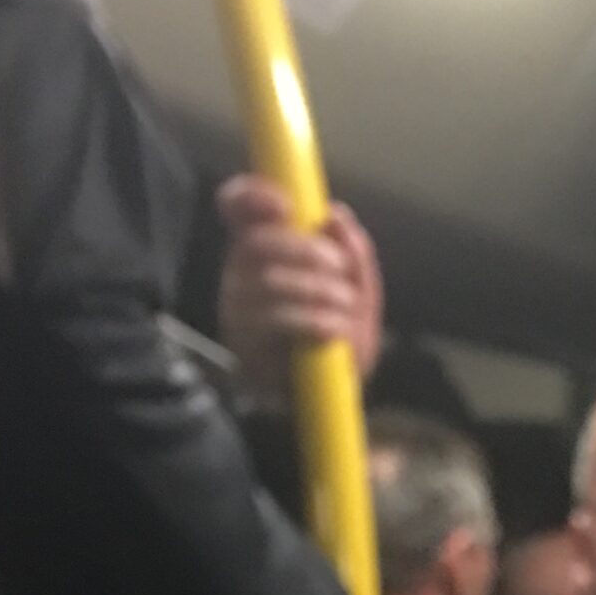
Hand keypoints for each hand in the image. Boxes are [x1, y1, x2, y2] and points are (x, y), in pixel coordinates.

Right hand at [216, 176, 383, 404]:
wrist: (330, 399)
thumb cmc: (337, 336)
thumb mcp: (358, 292)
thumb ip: (354, 253)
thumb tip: (337, 216)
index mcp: (266, 251)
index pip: (237, 207)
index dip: (253, 195)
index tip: (285, 204)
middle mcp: (241, 275)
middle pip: (257, 243)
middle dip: (306, 252)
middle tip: (339, 270)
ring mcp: (238, 311)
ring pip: (269, 282)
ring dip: (318, 292)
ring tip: (345, 308)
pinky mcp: (244, 346)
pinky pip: (275, 321)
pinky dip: (313, 321)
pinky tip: (334, 331)